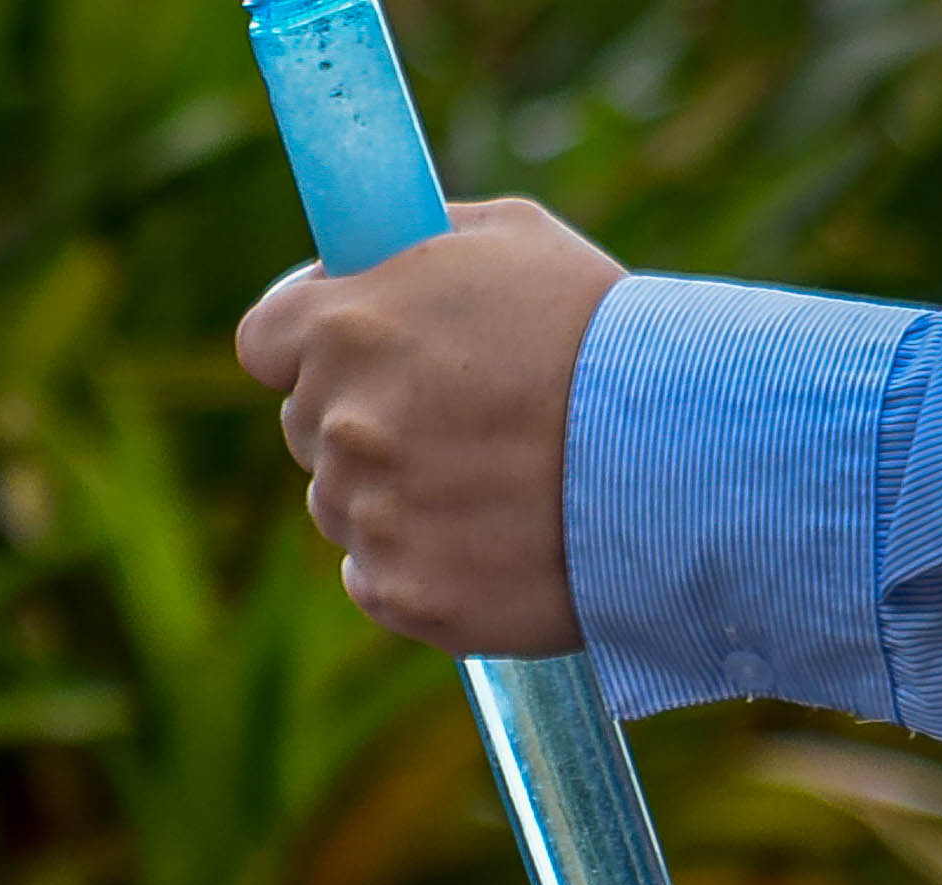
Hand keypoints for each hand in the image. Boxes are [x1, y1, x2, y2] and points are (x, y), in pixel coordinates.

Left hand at [232, 199, 623, 657]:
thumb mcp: (515, 238)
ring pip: (342, 503)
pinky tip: (486, 533)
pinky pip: (376, 575)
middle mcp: (340, 421)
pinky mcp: (399, 589)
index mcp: (348, 324)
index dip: (302, 342)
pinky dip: (418, 559)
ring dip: (392, 489)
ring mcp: (367, 512)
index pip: (265, 338)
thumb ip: (418, 244)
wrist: (676, 450)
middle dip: (363, 414)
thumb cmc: (601, 332)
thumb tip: (364, 253)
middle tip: (454, 411)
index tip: (340, 348)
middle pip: (306, 425)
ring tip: (487, 474)